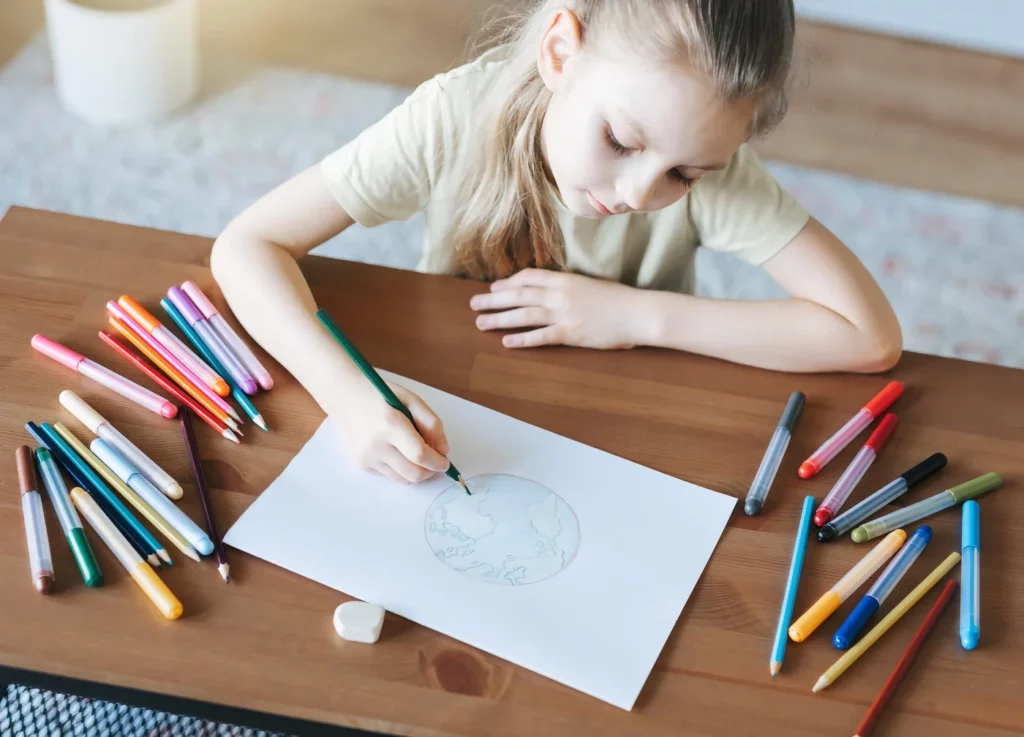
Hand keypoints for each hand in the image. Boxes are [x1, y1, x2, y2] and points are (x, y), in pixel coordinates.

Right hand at [329, 381, 450, 484]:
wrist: (344, 396)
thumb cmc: (381, 395)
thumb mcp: (411, 400)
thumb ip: (432, 424)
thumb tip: (443, 450)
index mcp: (391, 424)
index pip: (420, 454)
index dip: (437, 462)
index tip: (445, 462)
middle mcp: (376, 444)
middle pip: (413, 473)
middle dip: (430, 472)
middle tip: (436, 463)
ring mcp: (366, 457)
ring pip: (403, 479)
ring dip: (416, 472)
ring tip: (418, 457)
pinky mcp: (360, 464)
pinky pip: (389, 475)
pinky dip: (400, 469)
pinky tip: (396, 452)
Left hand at [470, 269, 647, 348]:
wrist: (639, 313)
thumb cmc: (620, 300)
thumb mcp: (591, 286)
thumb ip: (570, 288)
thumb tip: (553, 292)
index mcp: (566, 279)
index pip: (529, 277)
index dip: (509, 282)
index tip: (495, 286)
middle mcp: (560, 294)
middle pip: (519, 295)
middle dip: (494, 299)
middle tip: (474, 304)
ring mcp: (564, 314)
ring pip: (523, 315)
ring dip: (499, 318)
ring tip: (481, 323)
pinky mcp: (570, 333)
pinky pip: (540, 337)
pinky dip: (522, 339)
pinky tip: (506, 342)